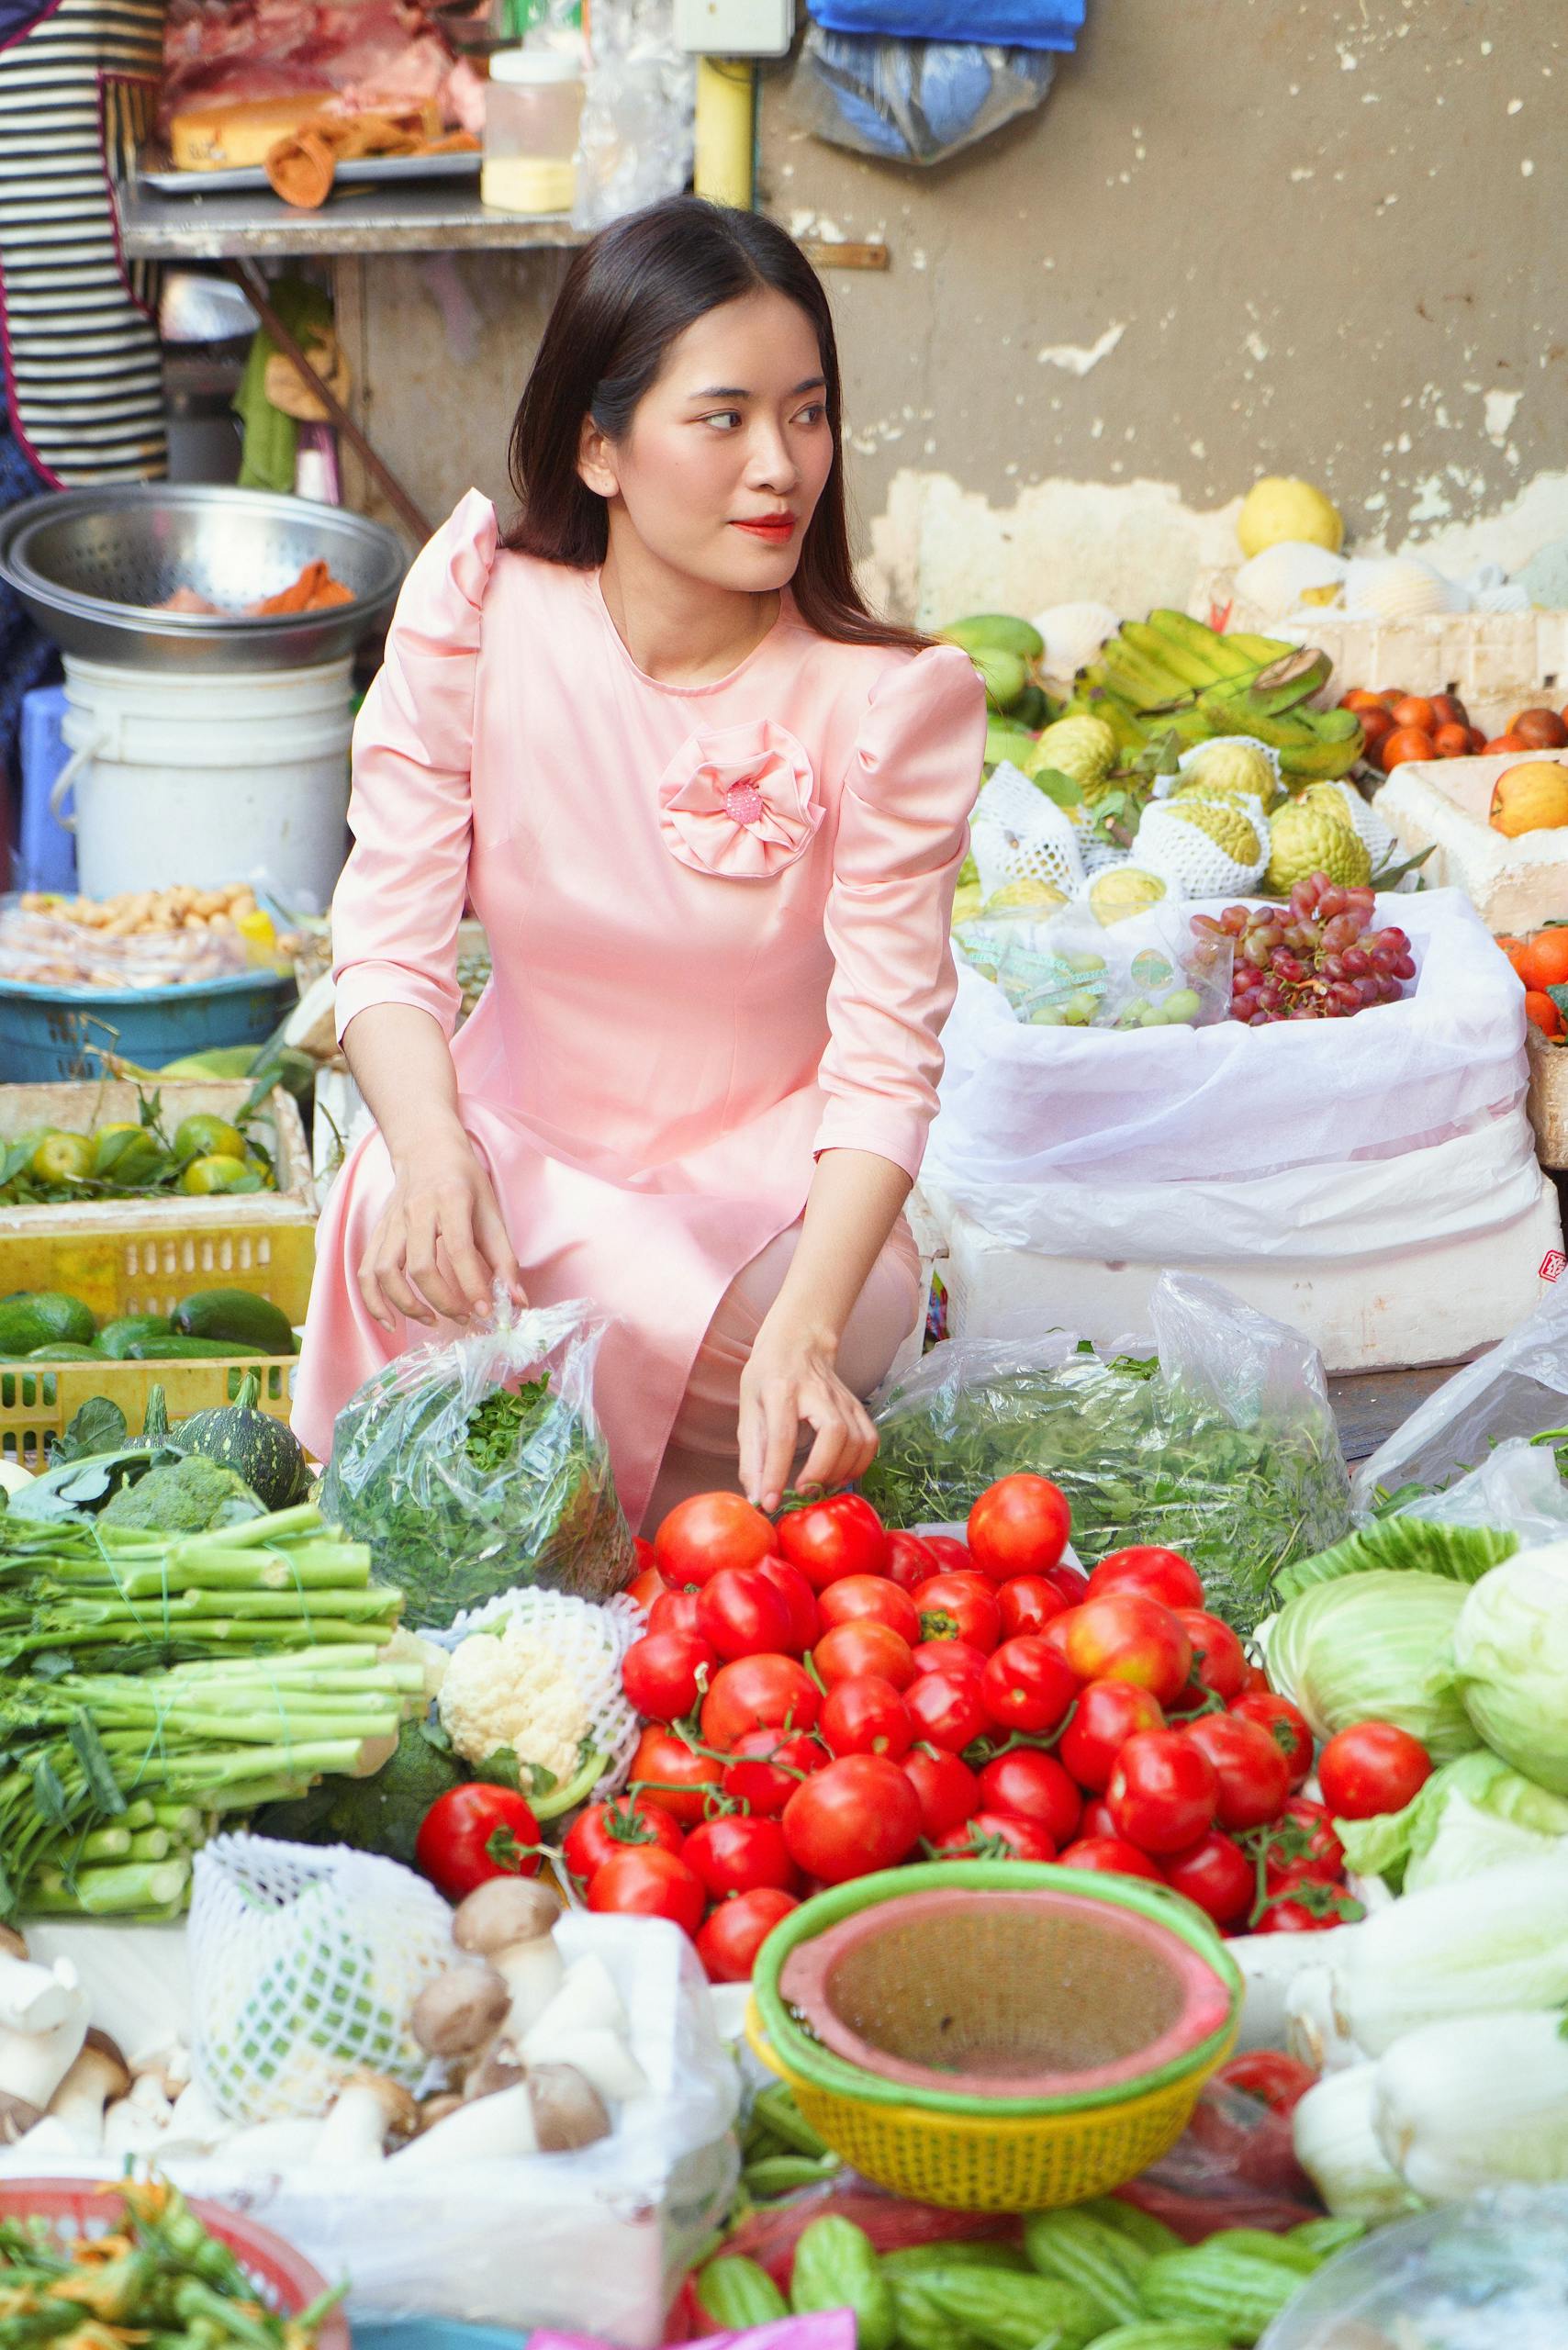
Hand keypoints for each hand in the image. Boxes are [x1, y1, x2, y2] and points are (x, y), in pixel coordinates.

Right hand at [359, 1125, 524, 1330]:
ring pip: (385, 1272)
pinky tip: (391, 1321)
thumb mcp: (491, 1211)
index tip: (486, 1311)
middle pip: (420, 1266)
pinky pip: (365, 1271)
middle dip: (443, 1301)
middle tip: (465, 1317)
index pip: (459, 1249)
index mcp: (450, 1200)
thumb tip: (517, 1300)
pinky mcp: (377, 1232)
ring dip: (406, 1304)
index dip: (472, 1285)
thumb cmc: (464, 1181)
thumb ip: (504, 1258)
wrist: (426, 1149)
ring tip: (431, 1321)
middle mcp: (416, 1211)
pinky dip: (373, 1301)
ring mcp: (391, 1223)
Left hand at [738, 1315, 877, 1514]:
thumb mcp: (748, 1409)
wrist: (799, 1342)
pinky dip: (859, 1465)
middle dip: (820, 1470)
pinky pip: (870, 1441)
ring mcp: (843, 1398)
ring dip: (839, 1471)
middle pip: (833, 1433)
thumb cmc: (767, 1376)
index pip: (782, 1435)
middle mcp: (817, 1391)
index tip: (770, 1502)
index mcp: (781, 1389)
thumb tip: (757, 1497)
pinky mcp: (858, 1406)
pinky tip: (838, 1474)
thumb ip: (751, 1455)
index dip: (776, 1472)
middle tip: (802, 1491)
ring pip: (857, 1439)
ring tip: (818, 1485)